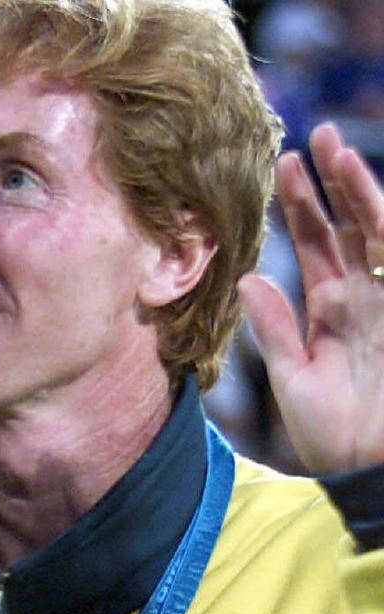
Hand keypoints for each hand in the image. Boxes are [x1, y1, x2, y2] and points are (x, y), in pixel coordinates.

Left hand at [239, 122, 383, 473]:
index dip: (302, 206)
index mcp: (332, 310)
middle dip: (333, 182)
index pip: (316, 245)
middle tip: (312, 135)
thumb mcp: (294, 379)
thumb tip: (247, 279)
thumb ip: (275, 330)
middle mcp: (364, 299)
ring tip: (339, 151)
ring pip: (377, 236)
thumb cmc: (334, 436)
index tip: (281, 164)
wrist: (371, 474)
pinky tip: (376, 209)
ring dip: (361, 194)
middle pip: (348, 227)